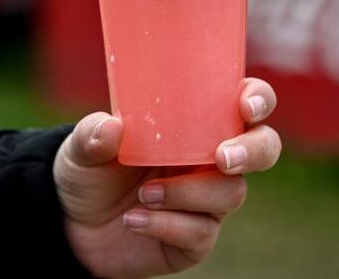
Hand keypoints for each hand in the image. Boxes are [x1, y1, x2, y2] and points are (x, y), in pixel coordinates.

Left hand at [53, 78, 280, 277]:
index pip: (246, 103)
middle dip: (252, 151)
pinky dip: (167, 224)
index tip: (244, 107)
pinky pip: (202, 232)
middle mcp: (212, 160)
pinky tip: (134, 219)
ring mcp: (208, 201)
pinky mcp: (196, 239)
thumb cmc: (91, 171)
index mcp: (196, 125)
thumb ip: (93, 135)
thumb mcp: (83, 146)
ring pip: (231, 193)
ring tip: (143, 195)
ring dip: (187, 192)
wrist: (73, 224)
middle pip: (264, 148)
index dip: (257, 100)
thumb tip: (111, 128)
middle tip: (222, 158)